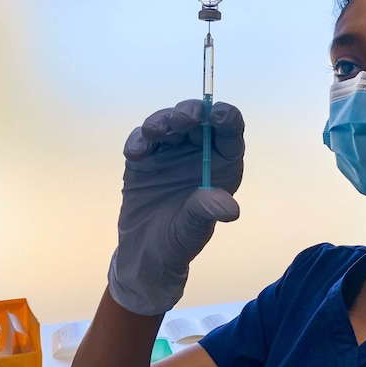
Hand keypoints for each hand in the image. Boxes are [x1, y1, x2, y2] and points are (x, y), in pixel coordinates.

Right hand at [108, 100, 243, 315]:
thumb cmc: (179, 240)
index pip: (229, 131)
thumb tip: (230, 207)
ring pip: (169, 122)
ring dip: (162, 121)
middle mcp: (198, 151)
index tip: (216, 114)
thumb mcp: (194, 229)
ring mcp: (170, 151)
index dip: (225, 118)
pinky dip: (138, 140)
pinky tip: (135, 154)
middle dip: (190, 113)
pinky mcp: (144, 156)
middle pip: (198, 120)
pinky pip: (142, 139)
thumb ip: (207, 211)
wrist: (145, 253)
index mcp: (221, 163)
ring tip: (155, 132)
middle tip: (181, 119)